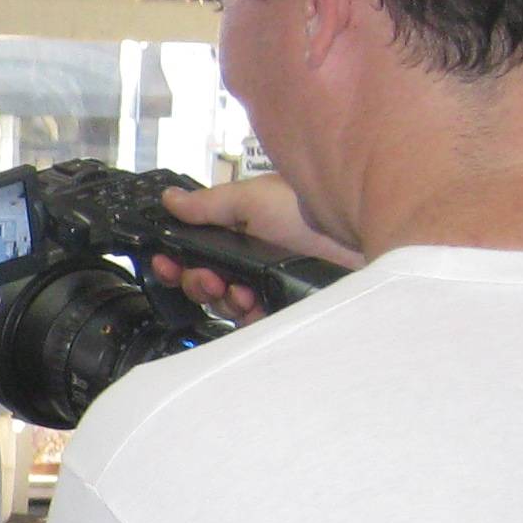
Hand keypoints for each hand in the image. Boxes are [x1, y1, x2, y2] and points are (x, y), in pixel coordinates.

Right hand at [152, 178, 357, 319]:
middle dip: (196, 282)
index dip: (176, 260)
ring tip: (237, 289)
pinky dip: (244, 315)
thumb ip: (207, 204)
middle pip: (203, 284)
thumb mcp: (251, 198)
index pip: (194, 253)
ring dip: (221, 298)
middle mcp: (249, 261)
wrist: (356, 236)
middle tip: (208, 278)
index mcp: (238, 233)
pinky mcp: (282, 308)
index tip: (165, 262)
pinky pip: (249, 323)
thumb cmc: (308, 211)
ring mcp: (265, 286)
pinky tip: (252, 301)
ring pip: (222, 305)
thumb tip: (170, 199)